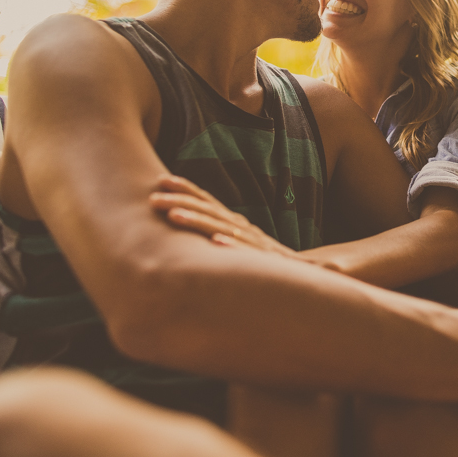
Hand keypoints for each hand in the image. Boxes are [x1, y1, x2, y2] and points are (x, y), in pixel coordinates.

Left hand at [148, 175, 296, 256]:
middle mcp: (243, 228)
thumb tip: (187, 229)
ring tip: (174, 217)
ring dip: (199, 221)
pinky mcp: (268, 259)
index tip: (161, 180)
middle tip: (153, 199)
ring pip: (223, 228)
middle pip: (210, 210)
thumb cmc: (264, 262)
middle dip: (181, 202)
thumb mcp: (239, 244)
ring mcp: (255, 242)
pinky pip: (248, 252)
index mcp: (235, 222)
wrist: (304, 276)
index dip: (186, 189)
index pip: (208, 201)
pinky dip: (233, 246)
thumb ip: (219, 233)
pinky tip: (216, 243)